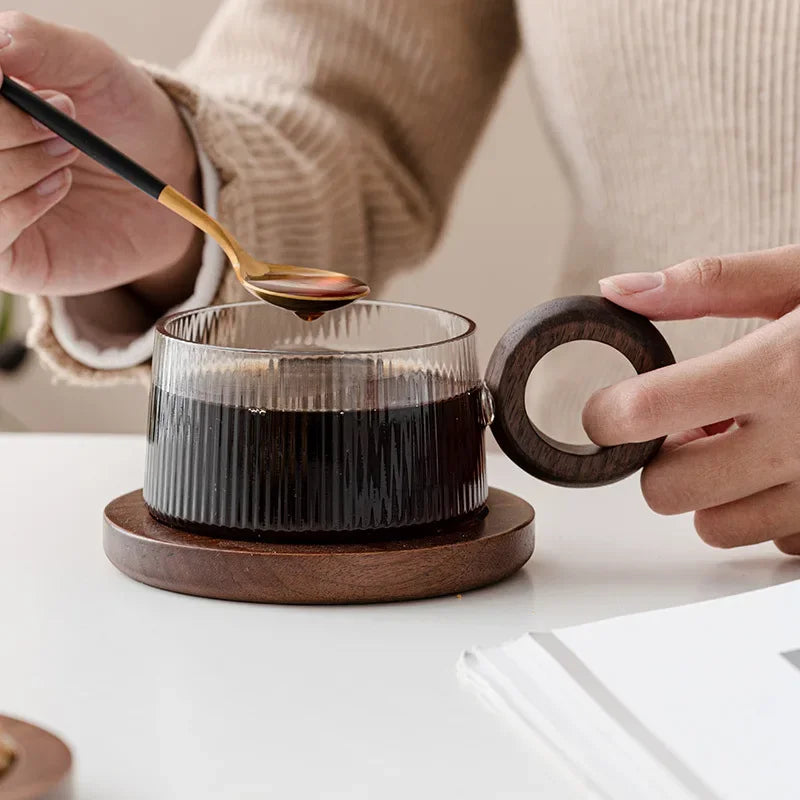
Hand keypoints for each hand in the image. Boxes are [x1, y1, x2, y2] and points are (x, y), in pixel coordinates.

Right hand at [0, 12, 201, 310]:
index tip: (27, 86)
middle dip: (5, 127)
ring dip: (16, 165)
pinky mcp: (7, 255)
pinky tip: (59, 185)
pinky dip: (19, 206)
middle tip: (61, 124)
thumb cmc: (125, 115)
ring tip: (67, 153)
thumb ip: (35, 43)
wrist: (173, 181)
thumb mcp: (89, 63)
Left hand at [583, 246, 799, 554]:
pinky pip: (778, 542)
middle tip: (693, 425)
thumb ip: (708, 284)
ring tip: (748, 443)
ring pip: (716, 528)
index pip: (642, 414)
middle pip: (667, 491)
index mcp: (777, 370)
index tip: (610, 409)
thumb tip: (619, 288)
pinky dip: (770, 512)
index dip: (608, 416)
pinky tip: (792, 468)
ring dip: (715, 493)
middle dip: (664, 461)